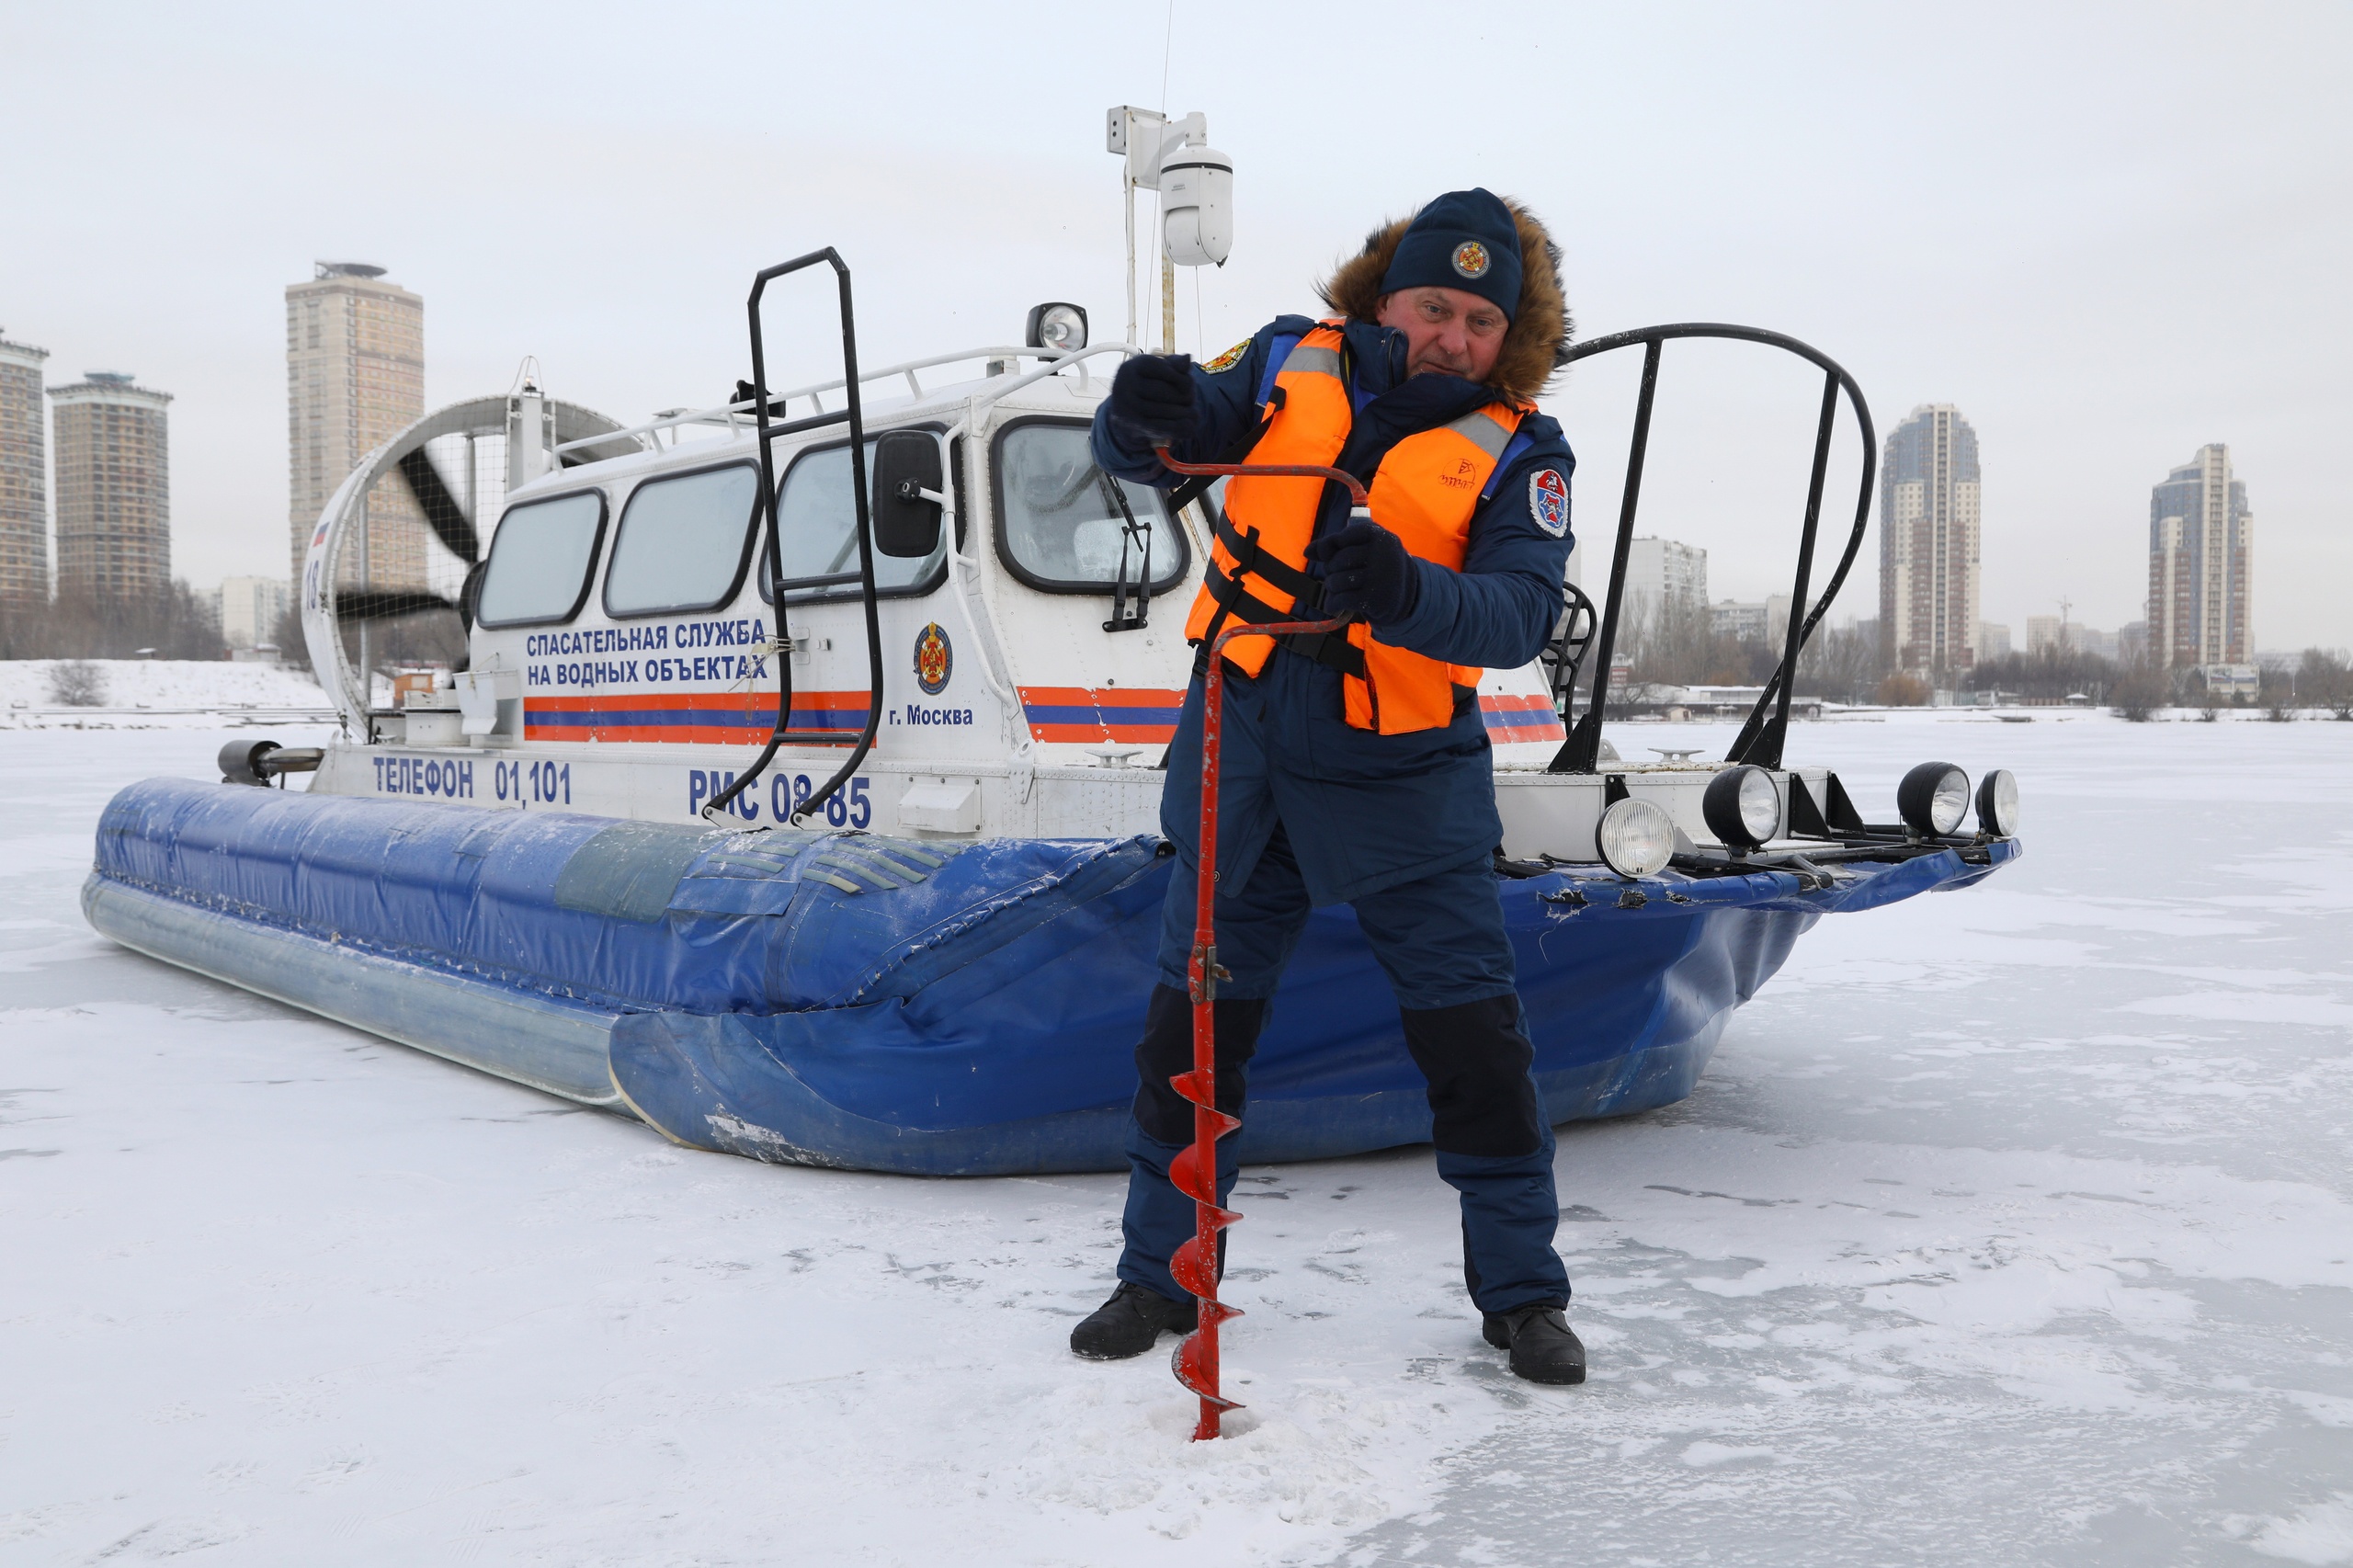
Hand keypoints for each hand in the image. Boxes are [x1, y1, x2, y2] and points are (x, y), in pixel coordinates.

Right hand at [1106, 353, 1197, 443]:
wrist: (1125, 416)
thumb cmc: (1148, 387)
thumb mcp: (1159, 372)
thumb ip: (1175, 365)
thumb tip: (1188, 358)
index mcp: (1131, 367)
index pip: (1163, 369)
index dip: (1182, 378)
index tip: (1189, 385)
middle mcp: (1124, 385)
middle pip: (1165, 391)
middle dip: (1184, 396)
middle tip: (1191, 400)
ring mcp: (1126, 406)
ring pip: (1165, 410)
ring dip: (1184, 413)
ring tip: (1193, 413)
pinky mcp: (1132, 426)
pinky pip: (1161, 427)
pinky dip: (1178, 427)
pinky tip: (1189, 426)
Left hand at [1306, 518, 1420, 626]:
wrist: (1407, 595)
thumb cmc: (1377, 566)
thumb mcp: (1364, 548)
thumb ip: (1335, 545)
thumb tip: (1308, 552)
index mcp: (1380, 536)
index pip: (1343, 536)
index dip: (1331, 545)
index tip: (1333, 553)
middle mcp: (1381, 555)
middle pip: (1337, 560)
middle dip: (1331, 568)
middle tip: (1339, 574)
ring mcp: (1378, 578)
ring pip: (1336, 581)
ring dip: (1331, 586)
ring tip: (1338, 588)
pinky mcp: (1373, 599)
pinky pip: (1340, 599)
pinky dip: (1332, 603)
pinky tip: (1334, 604)